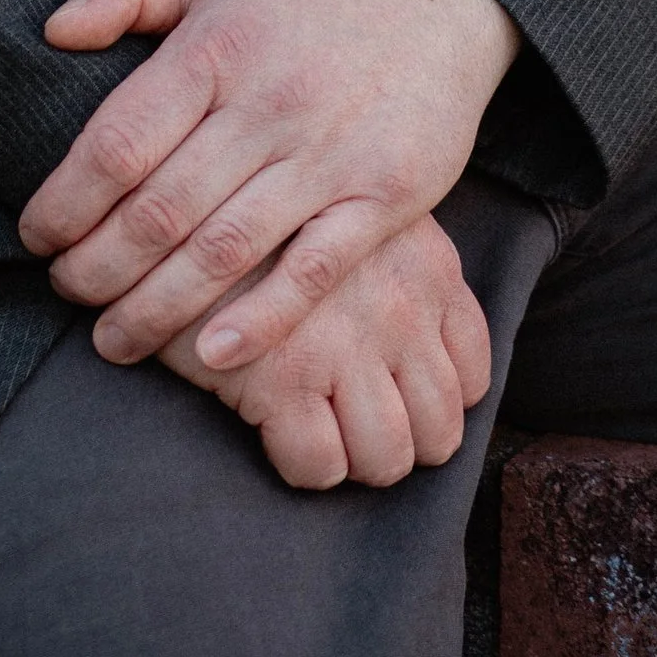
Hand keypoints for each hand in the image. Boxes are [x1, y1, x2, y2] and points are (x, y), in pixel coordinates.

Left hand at [18, 0, 517, 371]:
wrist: (435, 1)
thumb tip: (53, 31)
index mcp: (217, 46)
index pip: (119, 141)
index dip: (66, 201)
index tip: (36, 235)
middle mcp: (269, 101)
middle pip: (160, 210)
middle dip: (97, 267)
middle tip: (65, 293)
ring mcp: (329, 153)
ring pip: (223, 252)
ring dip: (155, 309)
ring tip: (112, 339)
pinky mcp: (383, 196)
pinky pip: (311, 272)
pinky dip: (258, 322)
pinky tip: (209, 357)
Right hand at [160, 215, 493, 490]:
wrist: (185, 191)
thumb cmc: (273, 202)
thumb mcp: (358, 208)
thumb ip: (397, 264)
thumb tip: (413, 338)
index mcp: (429, 266)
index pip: (471, 376)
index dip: (434, 404)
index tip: (396, 402)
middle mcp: (401, 311)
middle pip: (438, 431)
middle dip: (401, 443)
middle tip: (357, 430)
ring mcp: (345, 348)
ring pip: (386, 457)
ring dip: (355, 460)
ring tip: (321, 436)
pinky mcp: (282, 378)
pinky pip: (319, 464)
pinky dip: (304, 463)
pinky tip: (277, 430)